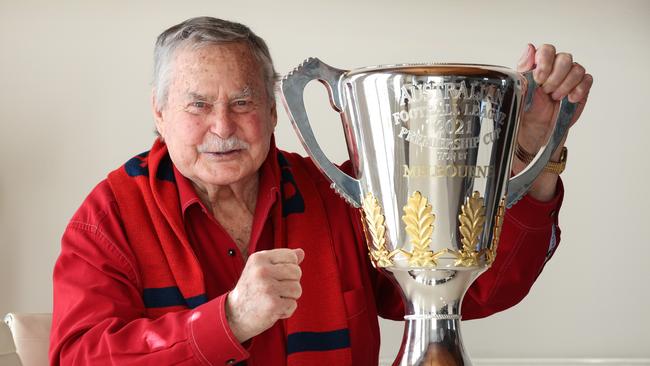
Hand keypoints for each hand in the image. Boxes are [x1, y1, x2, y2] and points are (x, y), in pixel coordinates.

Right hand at [225, 248, 303, 341]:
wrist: (234, 315)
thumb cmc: (252, 290)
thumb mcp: (261, 269)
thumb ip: (281, 260)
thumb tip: (301, 252)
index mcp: (259, 258)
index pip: (291, 256)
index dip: (290, 267)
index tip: (276, 276)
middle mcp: (262, 271)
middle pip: (297, 272)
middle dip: (291, 283)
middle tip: (274, 290)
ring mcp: (267, 287)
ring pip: (297, 289)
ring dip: (289, 298)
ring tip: (274, 299)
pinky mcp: (273, 304)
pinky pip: (293, 304)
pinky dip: (286, 310)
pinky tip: (273, 309)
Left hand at [513, 43, 593, 200]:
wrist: (534, 132)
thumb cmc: (524, 111)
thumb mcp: (518, 92)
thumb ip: (523, 69)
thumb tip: (529, 48)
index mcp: (536, 65)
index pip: (546, 50)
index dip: (545, 61)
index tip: (539, 78)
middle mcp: (553, 68)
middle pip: (564, 58)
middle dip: (556, 76)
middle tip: (547, 91)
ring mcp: (568, 78)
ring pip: (576, 68)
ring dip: (566, 85)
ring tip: (555, 98)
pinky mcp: (580, 88)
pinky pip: (587, 79)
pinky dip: (579, 89)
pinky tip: (569, 99)